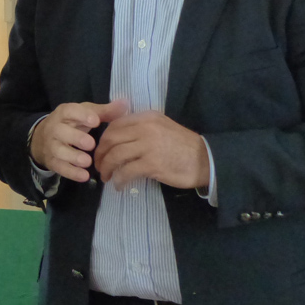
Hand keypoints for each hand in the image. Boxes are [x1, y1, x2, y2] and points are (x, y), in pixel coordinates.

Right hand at [29, 100, 127, 182]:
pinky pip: (60, 167)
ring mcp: (51, 145)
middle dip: (75, 138)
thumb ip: (104, 111)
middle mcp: (54, 128)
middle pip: (61, 131)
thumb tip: (125, 104)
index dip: (81, 115)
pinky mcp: (51, 161)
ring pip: (59, 151)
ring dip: (73, 157)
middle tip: (91, 144)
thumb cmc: (71, 123)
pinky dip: (71, 173)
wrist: (43, 138)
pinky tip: (84, 176)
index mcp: (64, 113)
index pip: (69, 111)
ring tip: (88, 162)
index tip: (96, 121)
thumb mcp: (85, 114)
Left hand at [94, 111, 209, 189]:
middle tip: (98, 165)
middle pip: (111, 139)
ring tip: (106, 177)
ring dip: (106, 168)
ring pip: (115, 156)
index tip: (101, 150)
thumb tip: (118, 137)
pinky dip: (119, 180)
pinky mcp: (152, 164)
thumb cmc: (182, 145)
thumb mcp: (161, 127)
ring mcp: (148, 146)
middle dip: (100, 154)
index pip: (115, 125)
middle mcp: (145, 128)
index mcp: (146, 118)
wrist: (205, 159)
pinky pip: (126, 172)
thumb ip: (141, 128)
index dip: (103, 139)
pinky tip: (119, 186)